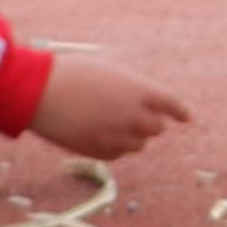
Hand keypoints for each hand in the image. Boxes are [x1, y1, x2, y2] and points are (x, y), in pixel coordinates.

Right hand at [22, 50, 190, 162]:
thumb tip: (143, 106)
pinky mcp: (98, 151)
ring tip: (114, 124)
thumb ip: (131, 90)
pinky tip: (101, 135)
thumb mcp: (109, 73)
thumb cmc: (72, 73)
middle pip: (156, 128)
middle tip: (136, 116)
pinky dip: (115, 147)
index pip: (172, 105)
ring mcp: (117, 135)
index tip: (186, 118)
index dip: (180, 112)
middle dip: (150, 123)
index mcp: (140, 91)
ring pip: (139, 144)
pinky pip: (117, 154)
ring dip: (133, 136)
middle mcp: (134, 116)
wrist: (40, 91)